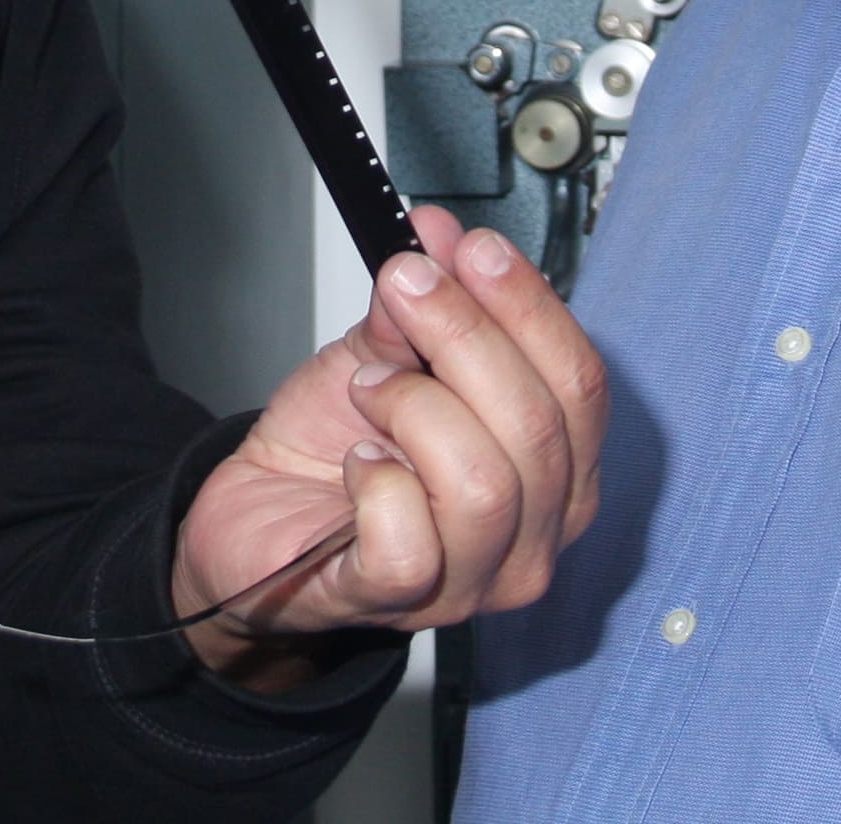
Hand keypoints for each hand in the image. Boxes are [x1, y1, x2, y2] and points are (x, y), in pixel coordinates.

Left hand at [168, 205, 606, 690]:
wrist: (259, 515)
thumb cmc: (338, 444)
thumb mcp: (387, 353)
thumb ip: (423, 306)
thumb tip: (439, 238)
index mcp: (558, 467)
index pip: (581, 385)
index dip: (530, 306)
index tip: (472, 248)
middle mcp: (536, 533)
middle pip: (539, 427)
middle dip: (466, 335)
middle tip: (406, 287)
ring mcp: (475, 580)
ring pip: (483, 484)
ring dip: (414, 407)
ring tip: (368, 385)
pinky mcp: (401, 601)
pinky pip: (411, 542)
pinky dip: (378, 483)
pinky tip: (360, 460)